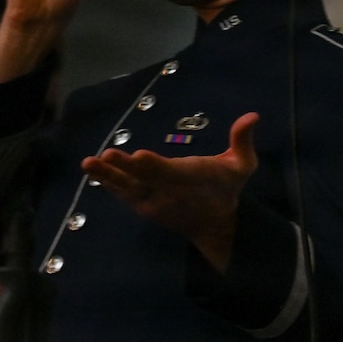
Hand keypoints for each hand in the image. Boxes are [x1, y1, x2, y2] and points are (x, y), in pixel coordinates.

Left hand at [81, 112, 258, 270]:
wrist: (213, 226)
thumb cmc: (226, 188)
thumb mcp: (242, 166)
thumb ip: (242, 140)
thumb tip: (252, 115)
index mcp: (192, 179)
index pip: (170, 171)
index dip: (154, 164)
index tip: (138, 155)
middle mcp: (169, 192)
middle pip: (144, 178)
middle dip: (125, 167)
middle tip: (107, 155)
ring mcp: (153, 201)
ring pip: (128, 187)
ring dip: (108, 175)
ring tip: (89, 162)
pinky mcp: (143, 206)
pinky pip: (123, 193)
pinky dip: (109, 182)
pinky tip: (94, 170)